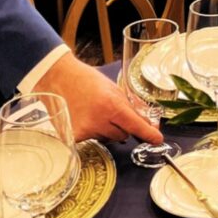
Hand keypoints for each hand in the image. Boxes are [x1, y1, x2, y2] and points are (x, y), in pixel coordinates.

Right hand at [36, 51, 162, 144]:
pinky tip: (86, 119)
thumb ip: (130, 106)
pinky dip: (93, 132)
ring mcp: (86, 130)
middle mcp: (100, 120)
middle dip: (122, 126)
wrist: (60, 78)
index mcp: (112, 105)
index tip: (158, 139)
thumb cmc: (88, 80)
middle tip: (112, 112)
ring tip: (96, 112)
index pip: (135, 125)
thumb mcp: (113, 89)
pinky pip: (93, 139)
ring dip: (107, 129)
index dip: (148, 133)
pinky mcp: (74, 137)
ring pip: (108, 138)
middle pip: (123, 134)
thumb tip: (147, 122)